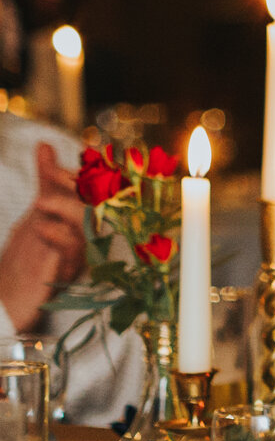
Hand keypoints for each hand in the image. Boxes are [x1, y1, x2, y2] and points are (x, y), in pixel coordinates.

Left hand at [0, 144, 83, 329]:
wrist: (9, 296)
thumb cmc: (28, 255)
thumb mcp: (37, 210)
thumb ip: (46, 179)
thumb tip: (45, 144)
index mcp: (87, 219)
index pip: (98, 190)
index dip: (81, 175)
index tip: (55, 167)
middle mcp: (88, 237)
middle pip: (99, 208)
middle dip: (79, 189)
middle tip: (51, 176)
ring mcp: (78, 257)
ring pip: (88, 230)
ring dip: (66, 211)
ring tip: (40, 203)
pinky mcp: (64, 276)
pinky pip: (72, 255)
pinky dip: (58, 238)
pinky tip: (41, 229)